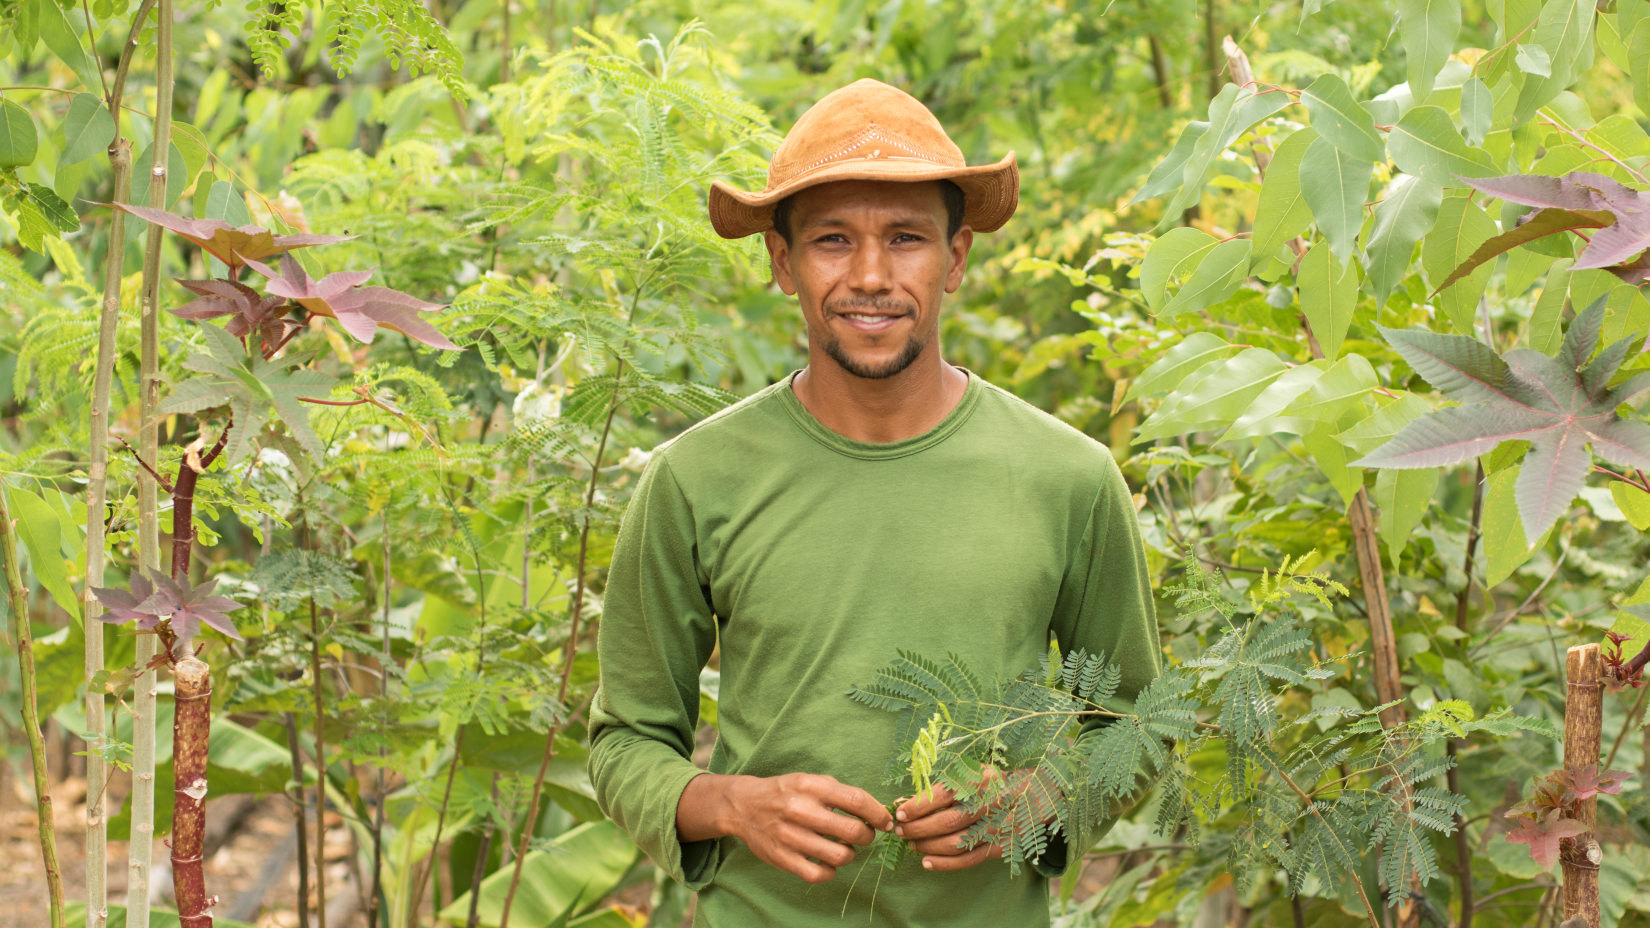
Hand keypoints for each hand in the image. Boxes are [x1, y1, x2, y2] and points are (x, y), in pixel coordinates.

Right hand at [676, 772, 893, 883]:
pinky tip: (827, 863)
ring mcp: (790, 836)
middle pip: (852, 831)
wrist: (743, 805)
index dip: (878, 814)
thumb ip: (839, 793)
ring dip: (849, 855)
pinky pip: (817, 874)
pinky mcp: (782, 858)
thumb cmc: (785, 792)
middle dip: (866, 836)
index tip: (885, 822)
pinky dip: (829, 872)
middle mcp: (801, 810)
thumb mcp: (810, 780)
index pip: (857, 800)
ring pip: (838, 856)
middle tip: (863, 835)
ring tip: (843, 848)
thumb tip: (873, 811)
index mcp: (812, 786)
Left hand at [893, 779, 997, 870]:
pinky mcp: (1001, 846)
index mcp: (980, 780)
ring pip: (956, 844)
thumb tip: (903, 802)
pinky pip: (969, 860)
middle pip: (948, 822)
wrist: (1032, 796)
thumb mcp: (969, 774)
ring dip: (928, 846)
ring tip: (912, 844)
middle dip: (918, 829)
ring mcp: (997, 828)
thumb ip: (938, 787)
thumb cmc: (991, 783)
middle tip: (900, 831)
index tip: (900, 813)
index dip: (918, 806)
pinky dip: (945, 864)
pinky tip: (926, 862)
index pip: (943, 795)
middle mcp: (990, 804)